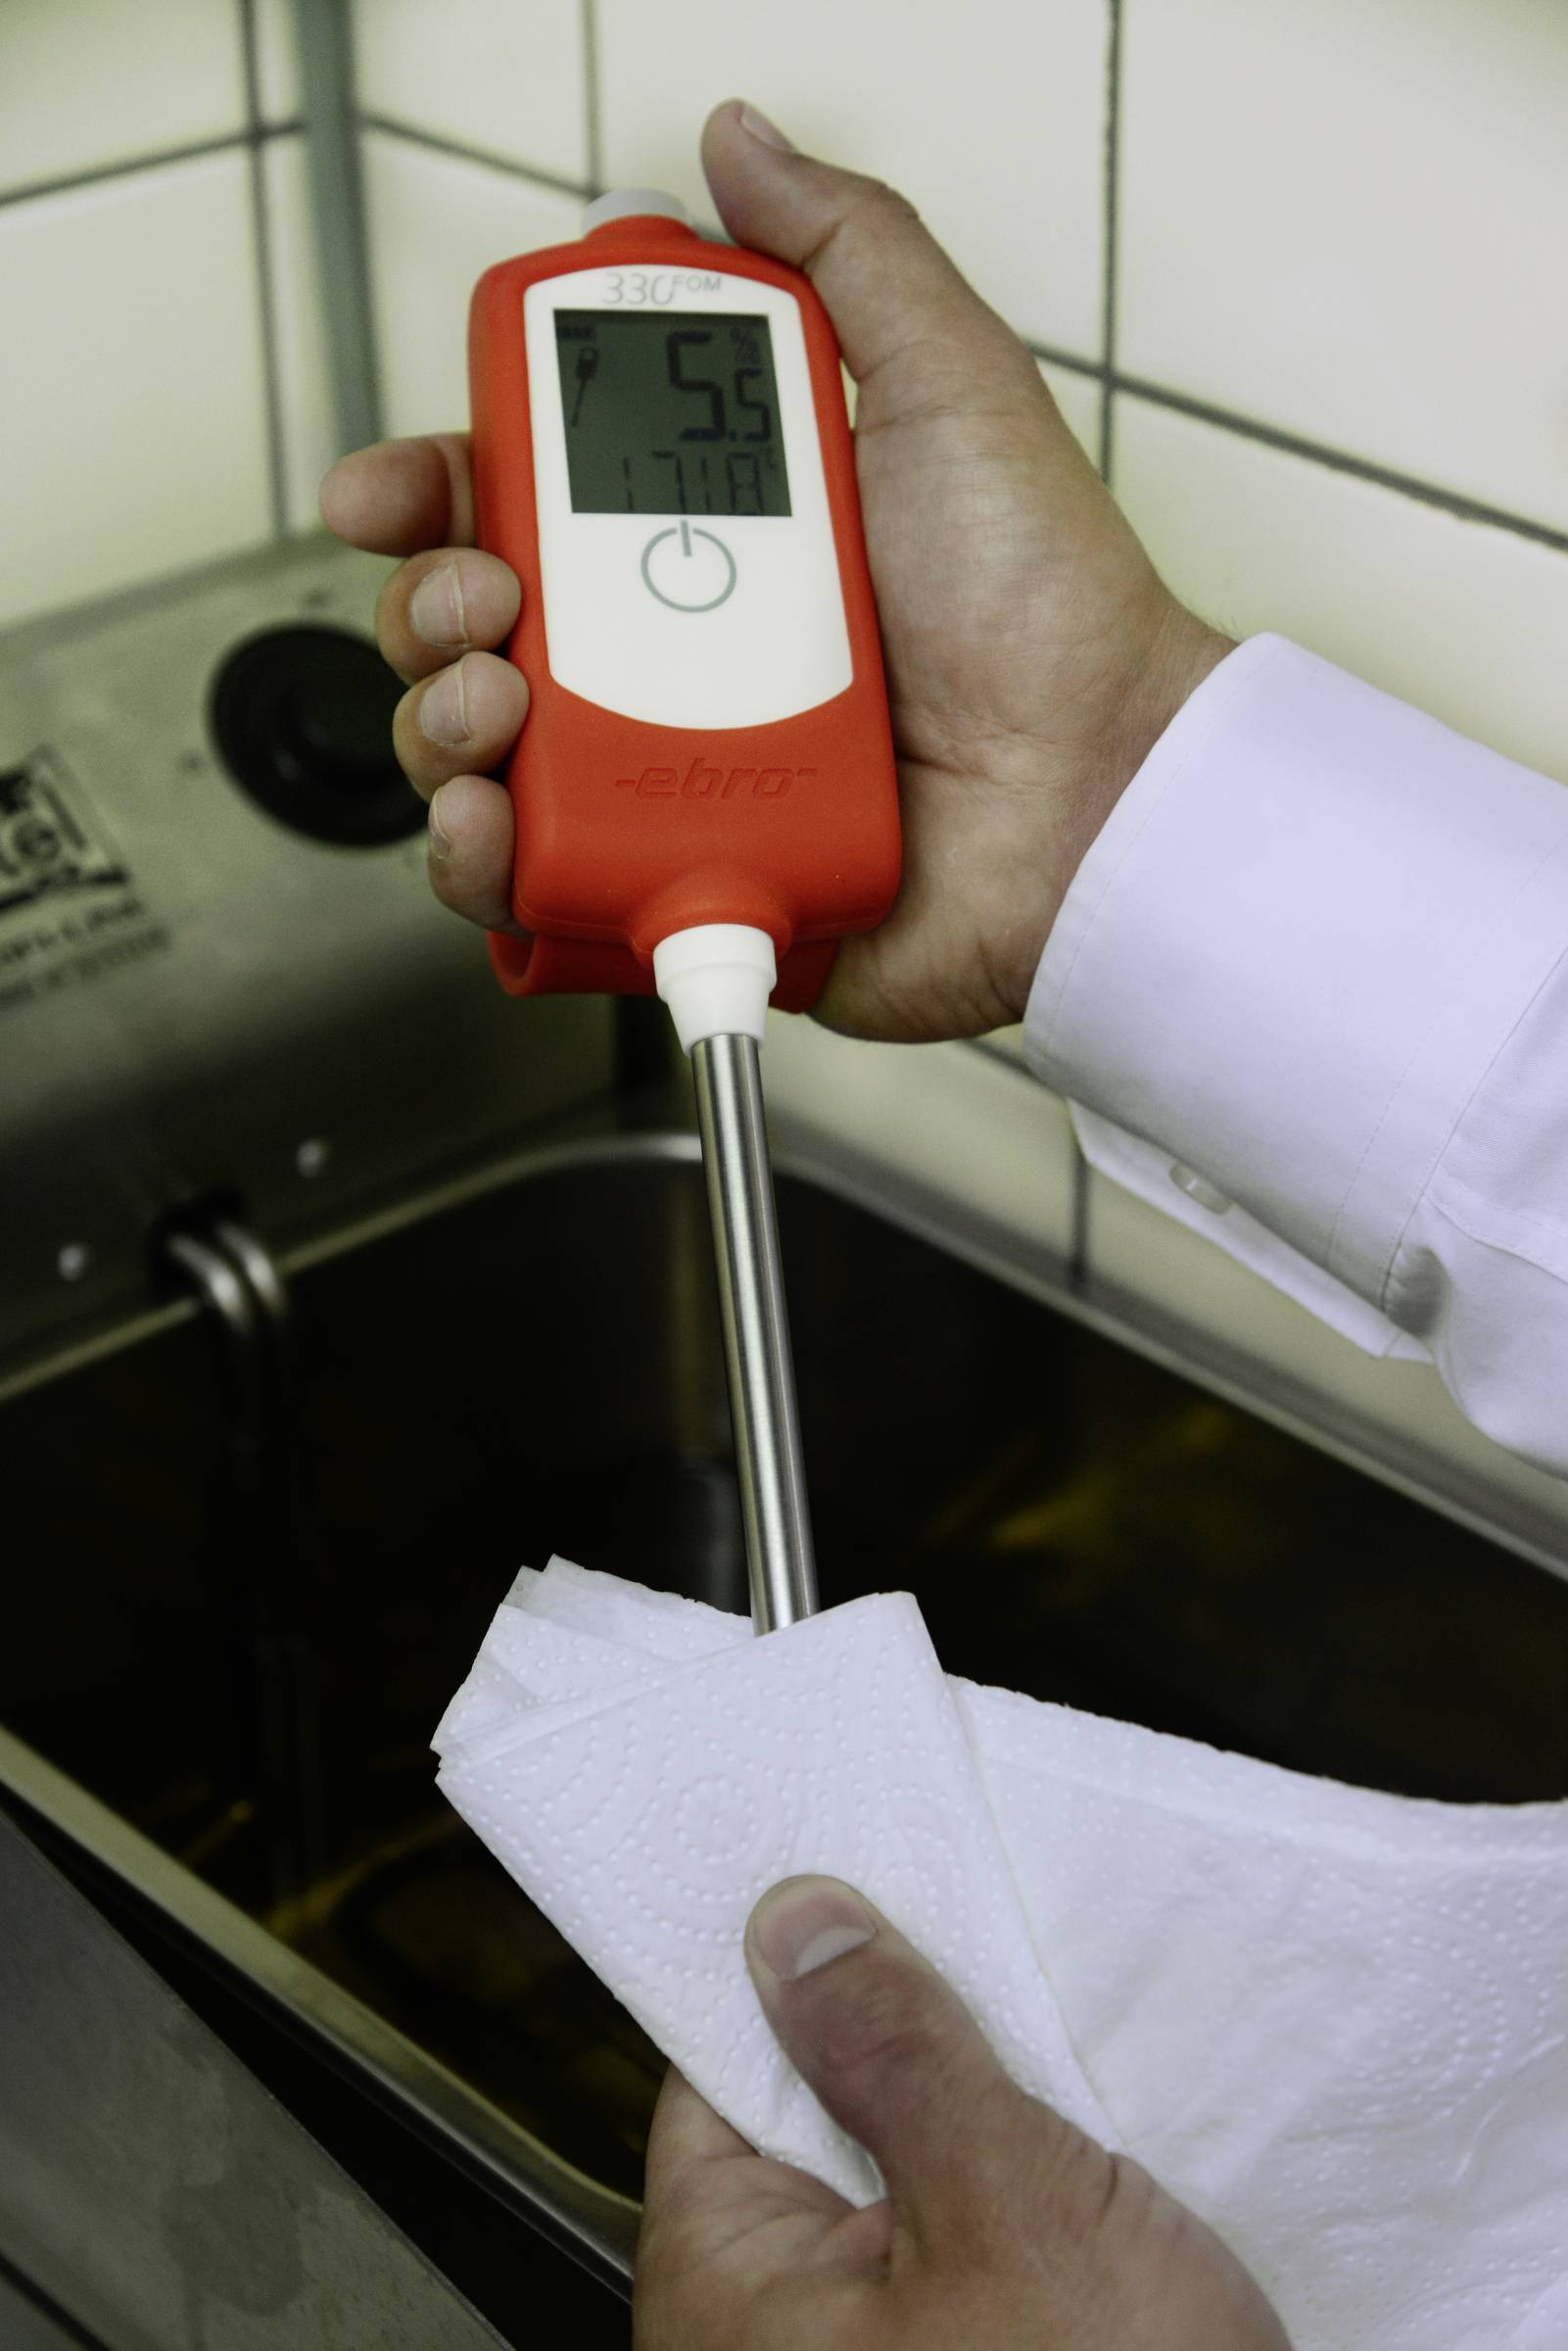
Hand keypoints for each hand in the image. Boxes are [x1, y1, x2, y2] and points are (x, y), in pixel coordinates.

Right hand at [320, 101, 1230, 1041]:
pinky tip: (498, 829)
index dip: (436, 488)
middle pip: (472, 628)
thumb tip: (742, 141)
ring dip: (439, 725)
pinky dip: (484, 867)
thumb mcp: (955, 385)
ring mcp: (665, 776)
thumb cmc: (1048, 606)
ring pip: (477, 758)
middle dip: (429, 607)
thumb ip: (849, 254)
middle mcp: (667, 656)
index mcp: (708, 534)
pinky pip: (537, 885)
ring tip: (501, 711)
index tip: (393, 491)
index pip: (523, 500)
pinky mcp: (678, 880)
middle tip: (487, 604)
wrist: (1099, 788)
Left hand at [634, 1876, 1288, 2350]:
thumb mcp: (1007, 2208)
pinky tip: (1079, 2134)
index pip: (714, 2070)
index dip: (781, 1967)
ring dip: (972, 2107)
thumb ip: (896, 2055)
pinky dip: (1015, 2181)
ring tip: (1039, 2026)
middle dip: (897, 2030)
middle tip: (971, 1932)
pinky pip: (964, 2246)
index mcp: (728, 2295)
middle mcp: (775, 2339)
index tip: (840, 1871)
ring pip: (904, 2179)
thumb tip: (796, 1924)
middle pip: (812, 2118)